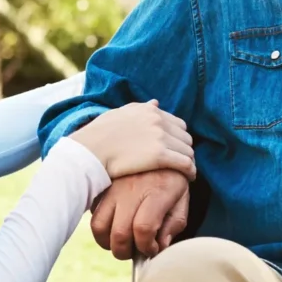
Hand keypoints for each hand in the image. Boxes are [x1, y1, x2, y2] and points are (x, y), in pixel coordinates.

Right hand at [67, 100, 194, 181]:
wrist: (90, 151)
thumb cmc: (99, 135)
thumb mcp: (120, 113)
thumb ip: (140, 109)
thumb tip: (156, 103)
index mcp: (150, 111)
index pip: (178, 124)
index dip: (177, 138)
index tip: (173, 149)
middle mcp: (158, 121)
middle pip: (185, 137)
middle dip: (183, 149)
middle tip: (178, 162)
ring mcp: (160, 137)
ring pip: (188, 150)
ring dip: (187, 161)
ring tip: (183, 171)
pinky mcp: (160, 155)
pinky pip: (186, 163)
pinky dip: (190, 171)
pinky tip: (188, 178)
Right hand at [89, 167, 191, 260]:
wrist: (155, 148)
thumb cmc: (171, 177)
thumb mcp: (181, 198)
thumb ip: (174, 224)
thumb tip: (159, 246)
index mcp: (157, 192)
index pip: (143, 229)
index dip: (146, 247)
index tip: (152, 250)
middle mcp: (131, 190)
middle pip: (119, 233)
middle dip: (126, 252)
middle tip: (135, 252)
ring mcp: (112, 189)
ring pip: (99, 226)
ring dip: (108, 243)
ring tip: (121, 243)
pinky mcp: (101, 189)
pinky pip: (93, 215)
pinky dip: (101, 228)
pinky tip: (114, 226)